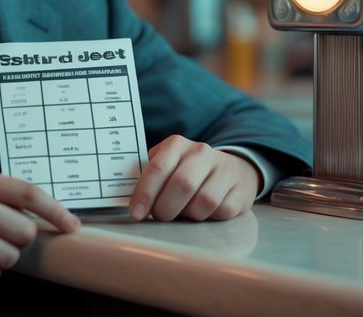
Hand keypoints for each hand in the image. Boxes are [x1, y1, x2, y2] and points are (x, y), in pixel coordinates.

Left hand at [129, 135, 259, 221]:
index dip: (145, 193)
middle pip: (182, 185)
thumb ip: (147, 175)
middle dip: (166, 208)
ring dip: (188, 215)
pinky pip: (222, 211)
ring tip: (183, 212)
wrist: (231, 169)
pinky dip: (209, 218)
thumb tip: (122, 194)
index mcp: (177, 144)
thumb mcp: (166, 164)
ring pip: (203, 201)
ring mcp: (224, 170)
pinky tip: (204, 212)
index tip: (136, 213)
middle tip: (160, 216)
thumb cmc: (187, 171)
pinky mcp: (240, 190)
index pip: (158, 167)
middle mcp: (201, 152)